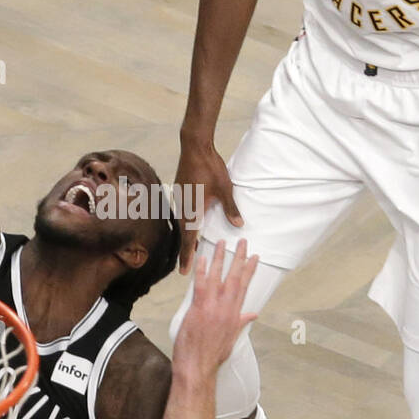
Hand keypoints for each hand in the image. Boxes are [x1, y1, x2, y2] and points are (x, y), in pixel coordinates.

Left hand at [173, 239, 258, 373]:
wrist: (198, 368)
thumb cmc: (213, 356)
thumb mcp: (231, 339)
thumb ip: (241, 323)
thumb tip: (252, 314)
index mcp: (235, 315)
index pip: (244, 287)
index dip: (250, 270)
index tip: (254, 257)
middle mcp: (226, 309)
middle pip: (235, 278)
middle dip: (239, 258)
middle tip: (243, 242)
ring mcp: (212, 308)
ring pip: (218, 278)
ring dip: (221, 258)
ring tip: (223, 243)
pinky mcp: (198, 309)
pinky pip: (200, 285)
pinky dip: (202, 271)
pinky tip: (203, 257)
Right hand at [174, 140, 241, 272]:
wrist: (195, 146)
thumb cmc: (210, 167)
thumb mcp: (225, 189)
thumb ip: (231, 208)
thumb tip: (239, 225)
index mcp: (192, 210)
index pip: (189, 239)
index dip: (187, 257)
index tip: (184, 272)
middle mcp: (182, 207)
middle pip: (183, 235)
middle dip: (185, 251)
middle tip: (186, 268)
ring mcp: (179, 199)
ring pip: (182, 224)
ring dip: (186, 237)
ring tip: (190, 249)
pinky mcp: (180, 191)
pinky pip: (182, 213)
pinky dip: (186, 223)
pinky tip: (192, 224)